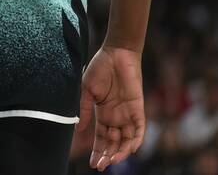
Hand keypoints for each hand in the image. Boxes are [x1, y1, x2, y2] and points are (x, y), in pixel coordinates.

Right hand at [79, 45, 145, 170]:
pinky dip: (136, 141)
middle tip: (100, 166)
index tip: (92, 163)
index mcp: (103, 114)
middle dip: (107, 155)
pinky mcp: (138, 109)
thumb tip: (78, 128)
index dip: (97, 151)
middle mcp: (116, 117)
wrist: (116, 54)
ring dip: (120, 152)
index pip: (101, 138)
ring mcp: (127, 114)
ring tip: (111, 160)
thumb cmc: (99, 69)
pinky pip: (139, 130)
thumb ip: (83, 109)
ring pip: (126, 140)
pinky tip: (129, 150)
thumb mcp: (86, 90)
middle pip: (113, 143)